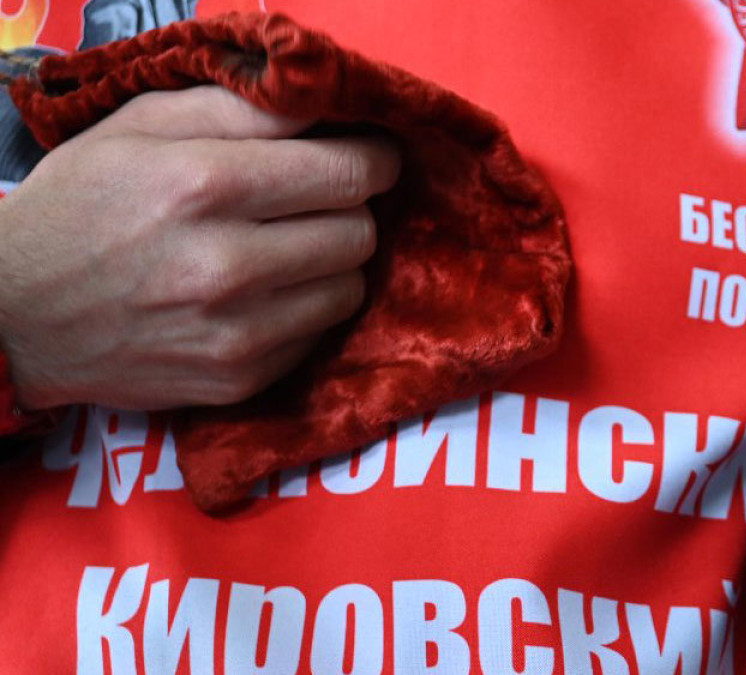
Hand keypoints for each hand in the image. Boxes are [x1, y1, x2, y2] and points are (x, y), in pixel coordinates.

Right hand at [0, 86, 400, 409]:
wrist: (17, 314)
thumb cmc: (82, 205)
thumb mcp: (141, 126)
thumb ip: (241, 110)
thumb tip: (328, 107)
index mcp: (205, 186)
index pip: (348, 172)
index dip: (373, 159)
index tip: (371, 156)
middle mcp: (228, 266)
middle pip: (360, 232)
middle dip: (350, 208)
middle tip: (319, 200)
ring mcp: (237, 333)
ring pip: (350, 287)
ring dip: (333, 262)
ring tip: (288, 246)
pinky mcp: (240, 379)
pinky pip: (319, 335)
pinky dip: (305, 308)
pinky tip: (263, 292)